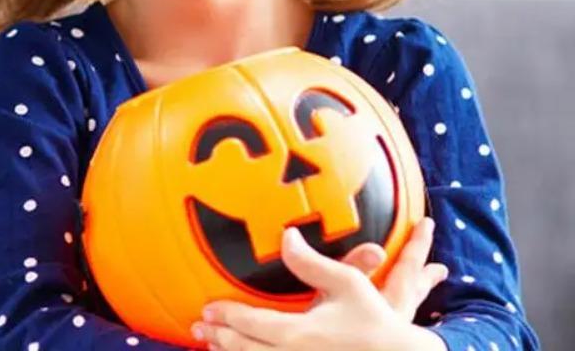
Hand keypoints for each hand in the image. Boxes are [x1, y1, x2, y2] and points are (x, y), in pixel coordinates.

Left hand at [189, 218, 447, 349]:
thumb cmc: (375, 322)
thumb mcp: (347, 283)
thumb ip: (310, 261)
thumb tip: (285, 235)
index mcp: (298, 334)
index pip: (250, 324)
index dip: (226, 316)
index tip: (207, 309)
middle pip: (245, 349)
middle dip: (219, 337)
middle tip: (198, 326)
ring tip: (213, 345)